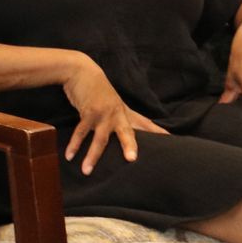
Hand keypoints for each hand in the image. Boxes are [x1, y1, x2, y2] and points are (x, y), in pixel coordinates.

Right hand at [61, 57, 166, 173]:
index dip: (159, 132)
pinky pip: (81, 132)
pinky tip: (70, 156)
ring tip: (87, 171)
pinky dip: (74, 145)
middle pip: (127, 133)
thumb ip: (120, 118)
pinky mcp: (88, 112)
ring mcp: (103, 114)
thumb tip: (125, 134)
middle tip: (132, 160)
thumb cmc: (98, 91)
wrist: (82, 72)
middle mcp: (117, 114)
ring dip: (92, 156)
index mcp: (126, 112)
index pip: (146, 124)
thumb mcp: (113, 103)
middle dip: (130, 146)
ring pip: (100, 139)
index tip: (171, 140)